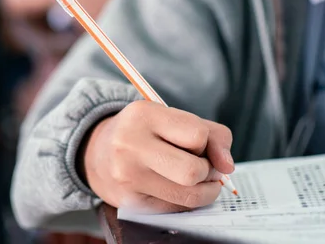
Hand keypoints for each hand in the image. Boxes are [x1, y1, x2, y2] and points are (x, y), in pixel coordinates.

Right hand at [81, 101, 234, 212]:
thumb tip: (228, 167)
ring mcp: (127, 176)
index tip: (199, 144)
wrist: (96, 151)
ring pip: (189, 196)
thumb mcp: (172, 118)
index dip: (206, 143)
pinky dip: (184, 200)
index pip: (198, 135)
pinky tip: (174, 187)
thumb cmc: (144, 132)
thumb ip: (212, 134)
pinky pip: (175, 209)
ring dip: (203, 190)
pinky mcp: (128, 201)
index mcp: (143, 114)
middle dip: (208, 171)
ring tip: (194, 179)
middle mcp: (130, 144)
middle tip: (202, 166)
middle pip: (194, 171)